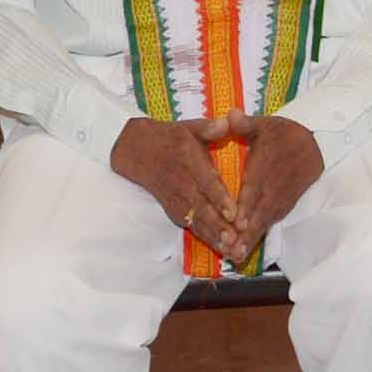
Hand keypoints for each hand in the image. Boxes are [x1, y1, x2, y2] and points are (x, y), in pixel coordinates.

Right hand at [111, 116, 249, 260]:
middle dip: (219, 225)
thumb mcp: (188, 127)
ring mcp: (176, 199)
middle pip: (202, 208)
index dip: (219, 198)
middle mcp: (182, 184)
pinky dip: (205, 237)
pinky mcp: (173, 209)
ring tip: (231, 250)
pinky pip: (191, 225)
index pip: (206, 183)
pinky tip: (221, 248)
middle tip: (235, 239)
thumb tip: (226, 122)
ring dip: (214, 236)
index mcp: (188, 161)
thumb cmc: (170, 138)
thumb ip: (209, 128)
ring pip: (197, 221)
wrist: (135, 150)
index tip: (233, 212)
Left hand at [205, 113, 323, 250]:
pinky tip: (247, 248)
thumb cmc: (283, 134)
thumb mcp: (264, 125)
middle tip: (232, 250)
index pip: (255, 189)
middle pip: (259, 211)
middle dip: (246, 232)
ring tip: (237, 256)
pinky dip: (259, 235)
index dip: (247, 206)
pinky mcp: (285, 204)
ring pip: (265, 220)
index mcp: (265, 166)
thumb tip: (230, 114)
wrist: (315, 143)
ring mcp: (281, 197)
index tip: (238, 223)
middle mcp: (273, 186)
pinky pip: (272, 221)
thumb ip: (245, 123)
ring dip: (252, 238)